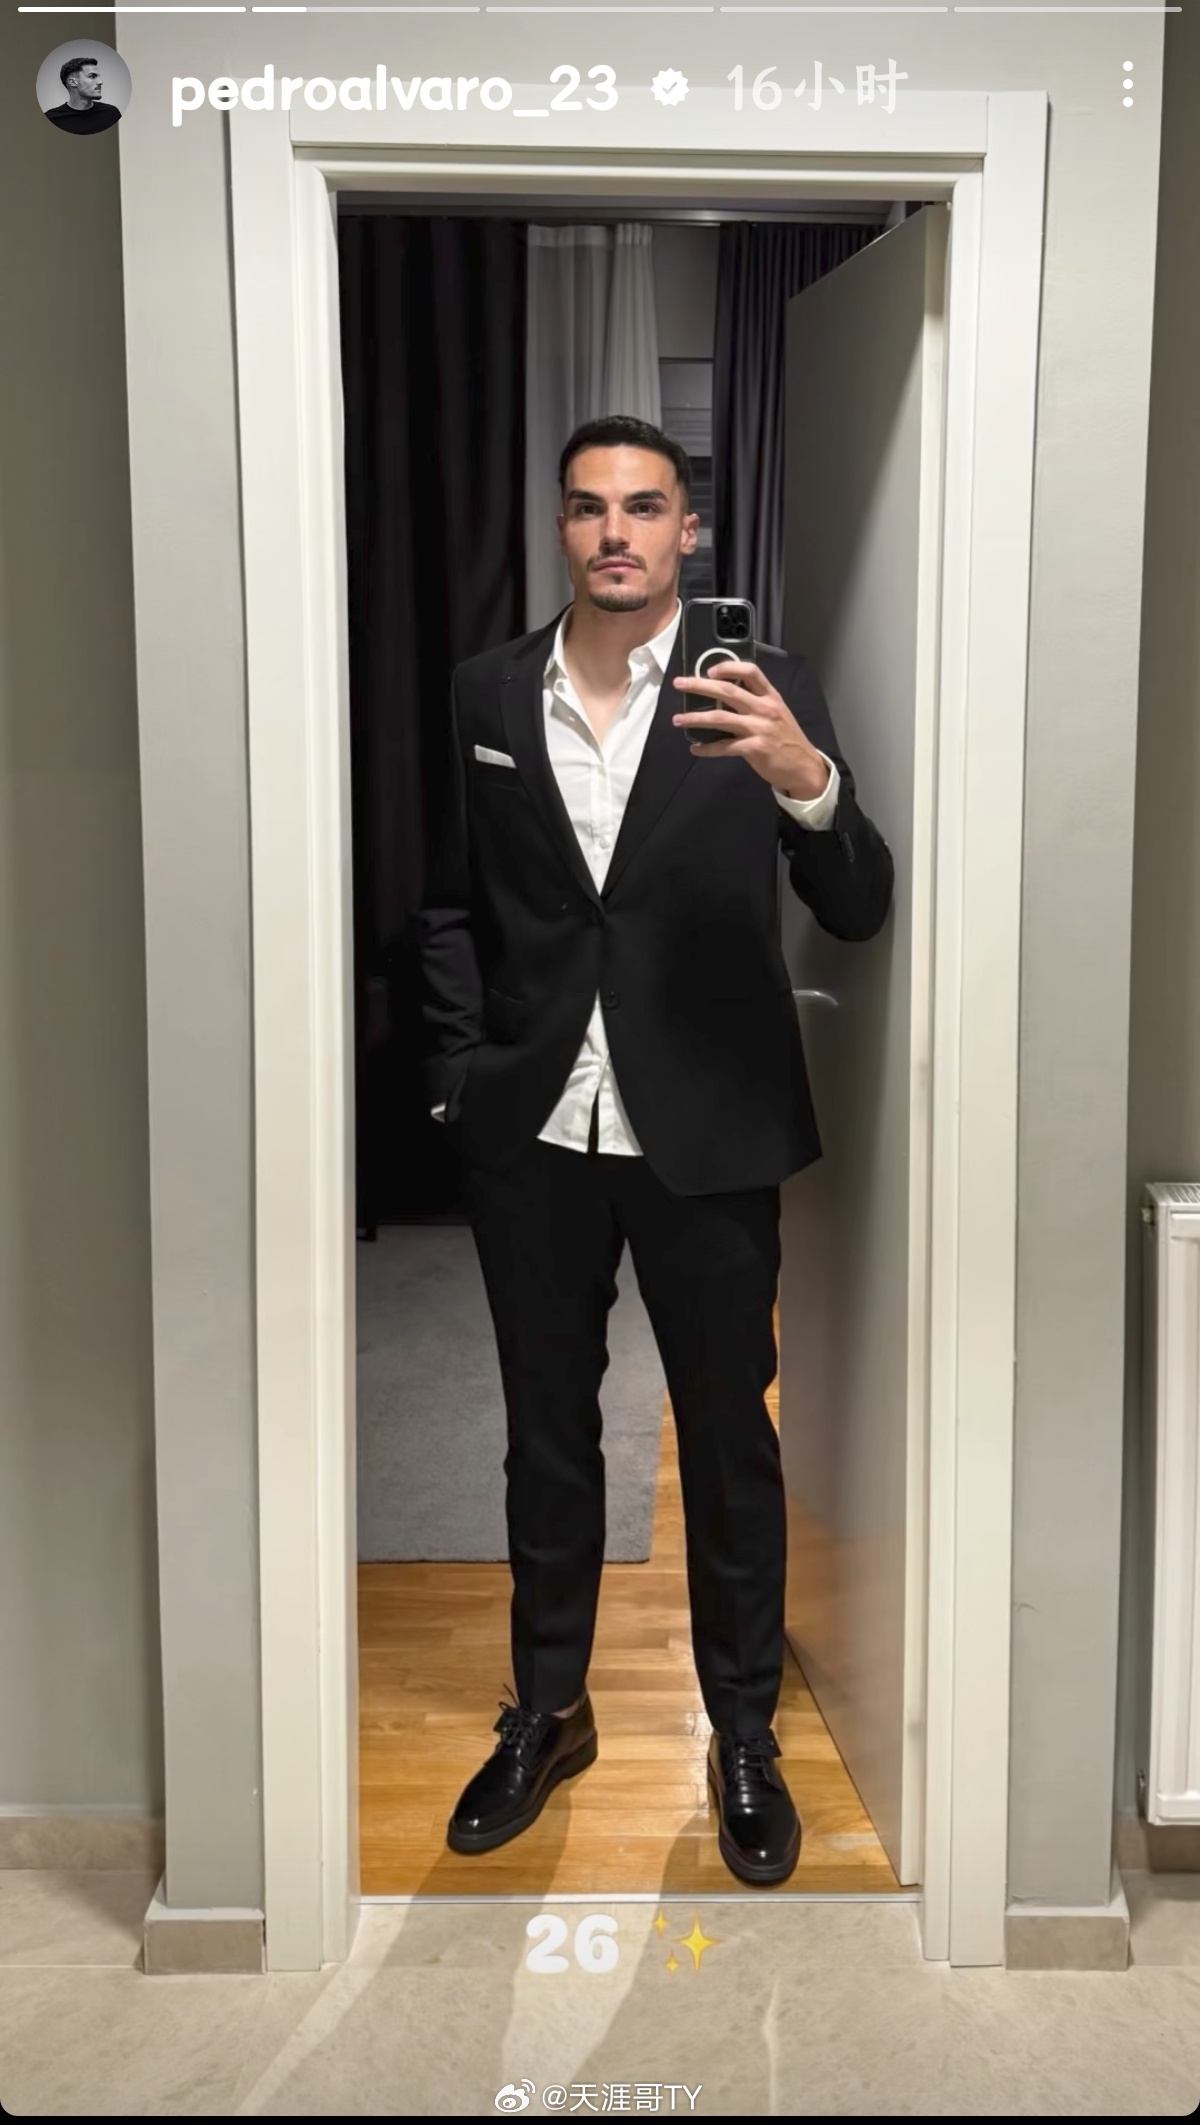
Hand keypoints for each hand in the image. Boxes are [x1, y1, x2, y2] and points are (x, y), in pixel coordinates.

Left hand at [671, 661, 831, 800]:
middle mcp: (764, 709)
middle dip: (699, 685)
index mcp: (770, 697)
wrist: (804, 767)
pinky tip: (695, 749)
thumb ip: (756, 702)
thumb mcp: (777, 713)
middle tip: (679, 684)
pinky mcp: (754, 749)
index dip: (728, 667)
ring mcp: (759, 728)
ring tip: (677, 719)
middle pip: (727, 690)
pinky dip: (707, 748)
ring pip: (720, 718)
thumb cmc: (787, 739)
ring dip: (695, 718)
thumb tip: (725, 695)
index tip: (709, 670)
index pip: (750, 671)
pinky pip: (724, 747)